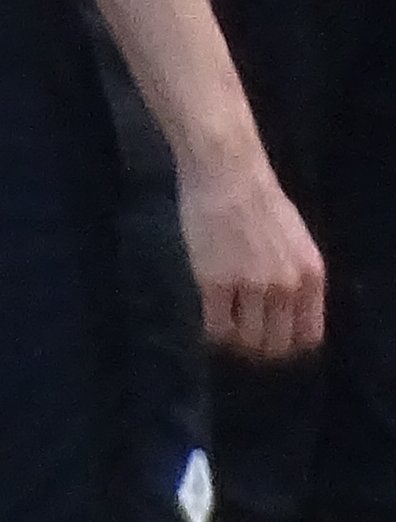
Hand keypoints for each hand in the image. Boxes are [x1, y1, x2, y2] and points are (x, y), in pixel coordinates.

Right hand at [179, 137, 326, 361]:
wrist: (228, 173)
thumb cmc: (260, 200)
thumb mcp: (296, 242)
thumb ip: (294, 275)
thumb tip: (284, 309)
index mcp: (311, 276)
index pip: (308, 334)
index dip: (288, 344)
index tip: (271, 339)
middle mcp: (286, 286)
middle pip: (276, 342)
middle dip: (259, 348)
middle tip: (243, 337)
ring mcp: (250, 286)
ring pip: (246, 338)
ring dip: (235, 340)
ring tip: (225, 328)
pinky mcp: (214, 282)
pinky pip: (217, 326)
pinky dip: (213, 333)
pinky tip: (209, 322)